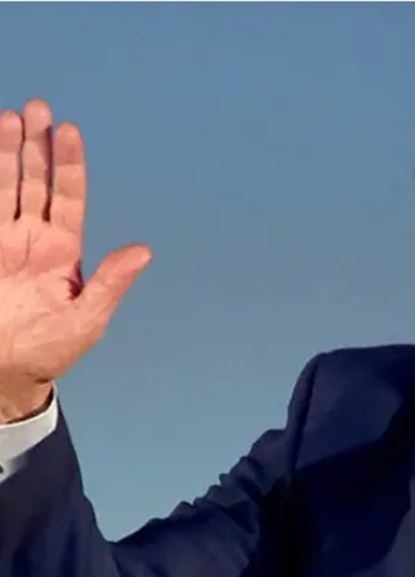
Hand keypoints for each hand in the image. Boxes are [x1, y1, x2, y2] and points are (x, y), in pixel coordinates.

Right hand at [0, 100, 150, 421]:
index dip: (68, 164)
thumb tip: (144, 251)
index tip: (68, 131)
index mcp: (63, 250)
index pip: (69, 196)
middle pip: (34, 181)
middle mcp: (32, 238)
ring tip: (8, 116)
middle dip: (34, 145)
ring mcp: (3, 242)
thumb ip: (111, 282)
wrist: (5, 374)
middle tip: (36, 107)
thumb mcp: (88, 319)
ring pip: (4, 187)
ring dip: (4, 153)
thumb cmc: (52, 351)